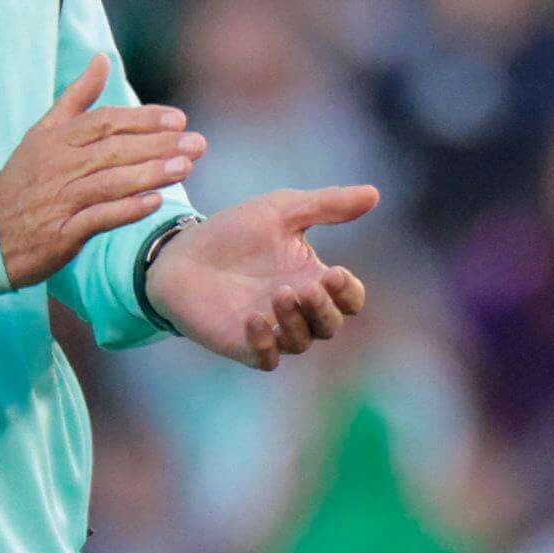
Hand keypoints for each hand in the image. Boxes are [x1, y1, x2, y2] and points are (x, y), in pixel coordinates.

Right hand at [0, 57, 200, 289]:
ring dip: (150, 174)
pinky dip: (126, 210)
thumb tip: (102, 59)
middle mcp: (58, 166)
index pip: (105, 122)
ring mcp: (59, 200)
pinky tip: (155, 203)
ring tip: (186, 167)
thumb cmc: (23, 181)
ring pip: (111, 182)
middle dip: (159, 145)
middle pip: (114, 150)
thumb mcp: (43, 133)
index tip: (178, 119)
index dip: (143, 119)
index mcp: (56, 139)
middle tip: (198, 143)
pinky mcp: (61, 233)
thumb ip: (76, 97)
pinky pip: (98, 218)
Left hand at [148, 185, 378, 368]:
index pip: (349, 299)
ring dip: (296, 322)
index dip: (349, 293)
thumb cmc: (232, 232)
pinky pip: (266, 359)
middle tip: (307, 288)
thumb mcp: (280, 211)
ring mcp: (270, 329)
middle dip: (324, 309)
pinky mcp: (242, 344)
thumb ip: (326, 205)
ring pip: (301, 342)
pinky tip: (254, 319)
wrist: (178, 252)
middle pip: (330, 325)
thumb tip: (375, 194)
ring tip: (279, 294)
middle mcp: (296, 309)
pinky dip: (265, 344)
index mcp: (312, 279)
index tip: (335, 273)